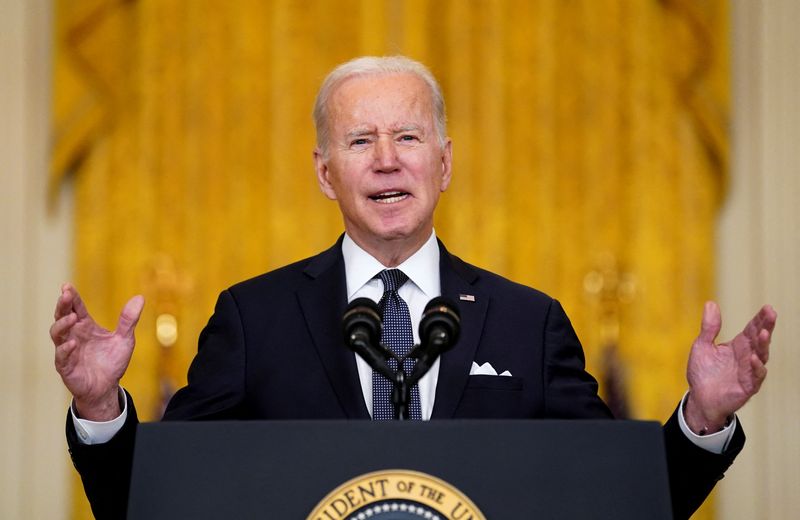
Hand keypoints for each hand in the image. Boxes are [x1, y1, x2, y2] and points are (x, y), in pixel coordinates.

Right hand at [50, 283, 143, 420]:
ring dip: (63, 325)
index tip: (67, 286)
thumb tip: (140, 297)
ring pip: (57, 334)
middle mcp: (74, 336)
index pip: (75, 308)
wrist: (107, 388)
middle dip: (62, 306)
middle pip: (62, 316)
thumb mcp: (125, 339)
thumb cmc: (112, 362)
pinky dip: (66, 349)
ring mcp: (67, 351)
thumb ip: (129, 320)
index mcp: (85, 327)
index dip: (71, 297)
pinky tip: (73, 344)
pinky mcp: (66, 367)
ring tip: (73, 318)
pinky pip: (62, 357)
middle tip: (65, 295)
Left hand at [685, 301, 776, 433]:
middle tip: (771, 313)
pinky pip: (755, 376)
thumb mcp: (702, 346)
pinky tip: (753, 358)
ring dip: (763, 344)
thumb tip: (711, 303)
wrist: (699, 398)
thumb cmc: (703, 372)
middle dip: (766, 326)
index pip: (752, 329)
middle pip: (760, 339)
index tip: (767, 307)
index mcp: (738, 345)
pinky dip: (756, 367)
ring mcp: (749, 371)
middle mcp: (747, 356)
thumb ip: (709, 327)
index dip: (760, 319)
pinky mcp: (747, 386)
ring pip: (761, 356)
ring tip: (764, 333)